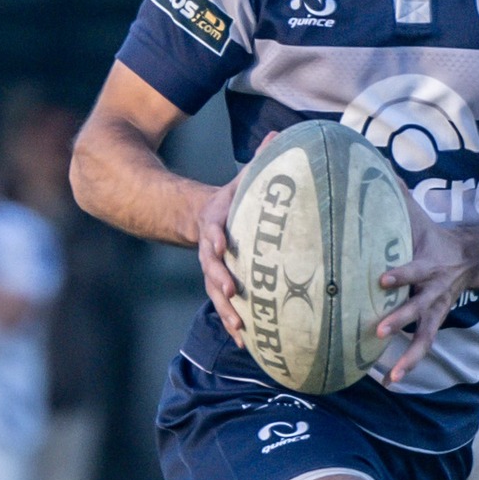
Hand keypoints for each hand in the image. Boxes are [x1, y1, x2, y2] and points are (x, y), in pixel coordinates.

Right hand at [196, 175, 246, 342]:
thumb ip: (258, 161)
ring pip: (216, 293)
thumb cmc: (231, 199)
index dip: (216, 238)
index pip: (212, 230)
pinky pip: (225, 307)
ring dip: (226, 311)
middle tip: (232, 291)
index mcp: (215, 223)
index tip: (221, 244)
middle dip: (220, 281)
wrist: (200, 217)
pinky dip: (233, 324)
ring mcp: (213, 270)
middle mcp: (211, 250)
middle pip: (211, 268)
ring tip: (238, 328)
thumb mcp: (241, 178)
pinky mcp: (220, 285)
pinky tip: (245, 343)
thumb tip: (277, 136)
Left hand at [372, 189, 475, 384]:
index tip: (382, 280)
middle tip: (379, 331)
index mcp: (427, 262)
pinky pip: (424, 346)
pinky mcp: (435, 322)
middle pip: (417, 306)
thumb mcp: (418, 213)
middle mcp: (433, 289)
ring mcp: (436, 309)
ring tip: (393, 375)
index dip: (400, 274)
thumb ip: (394, 192)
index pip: (412, 268)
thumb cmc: (433, 235)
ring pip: (425, 334)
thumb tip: (367, 159)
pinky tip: (393, 381)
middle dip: (399, 318)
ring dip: (409, 354)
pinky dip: (410, 364)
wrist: (473, 257)